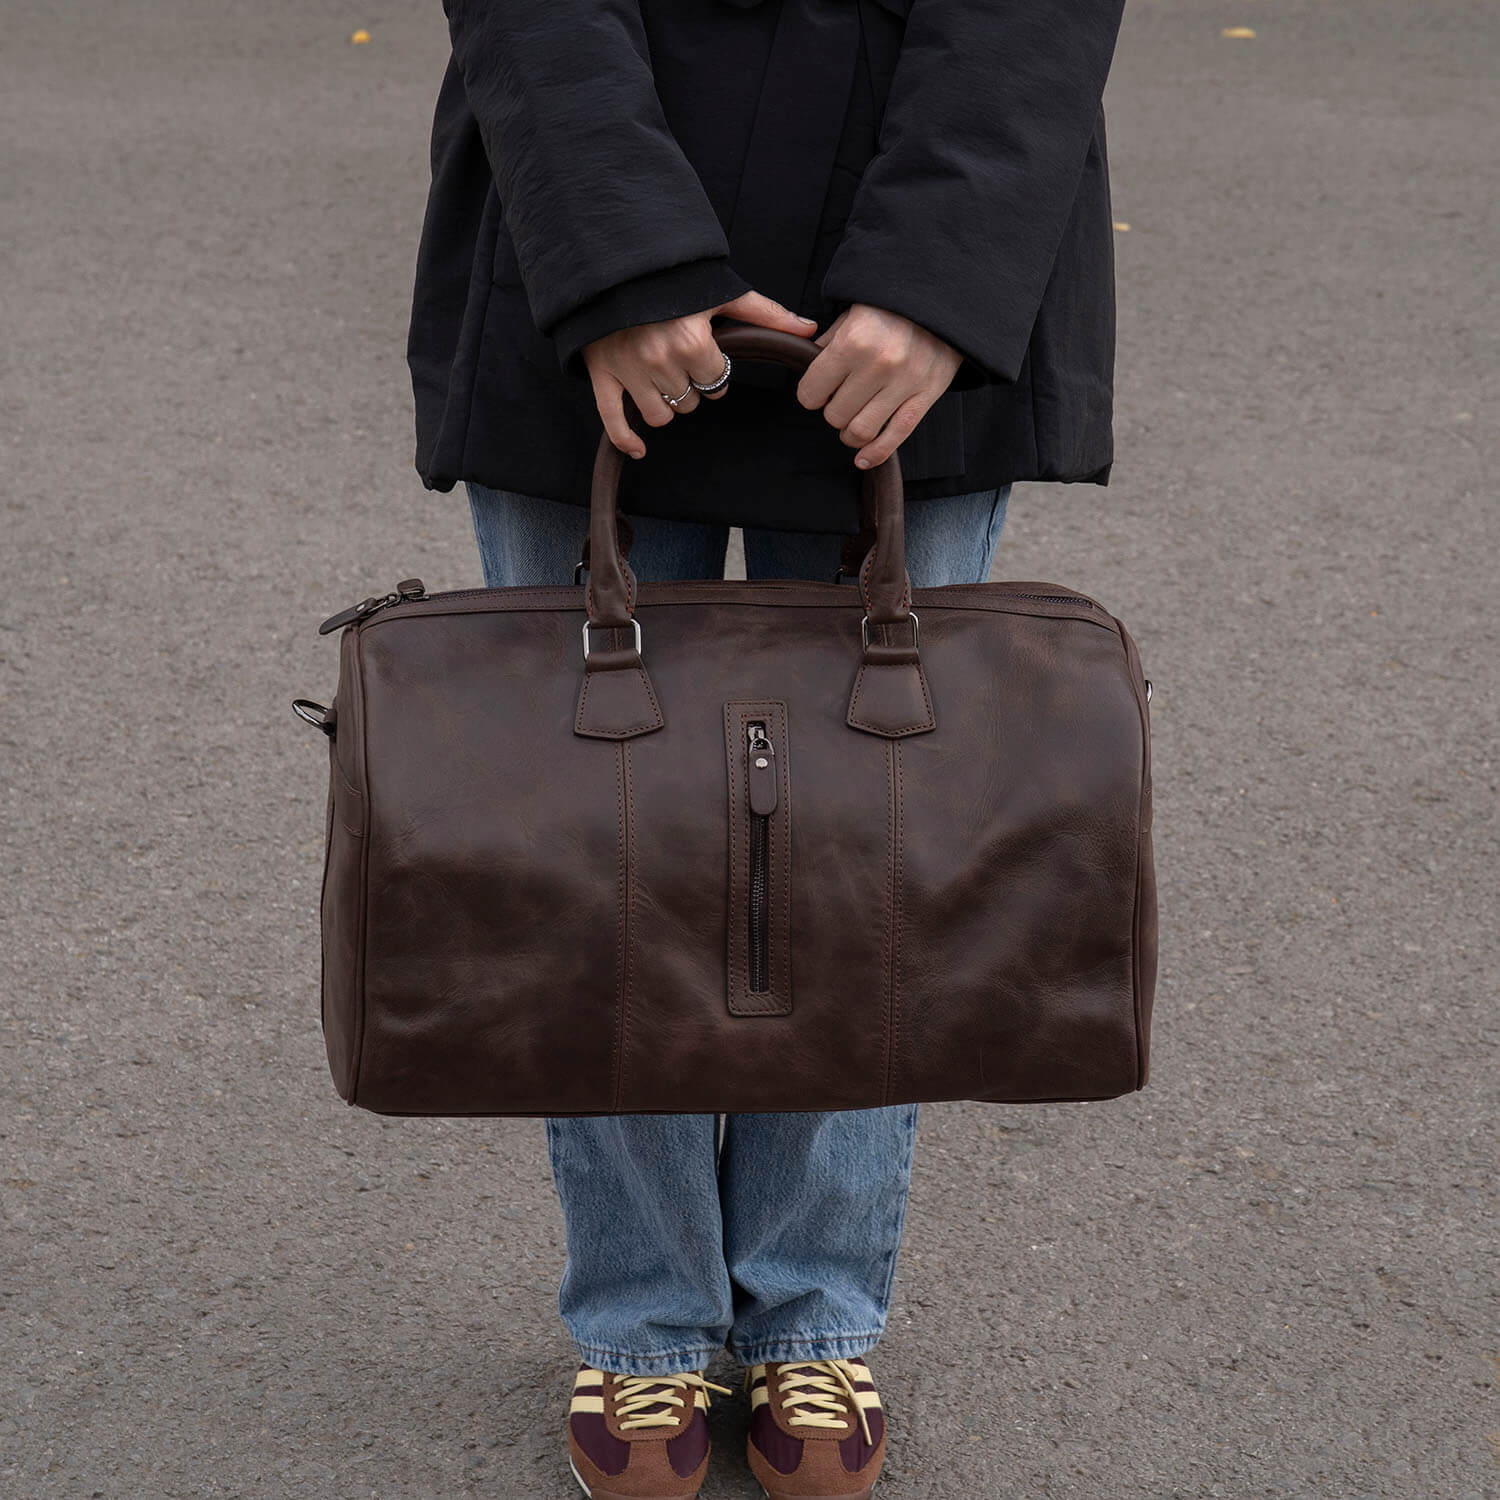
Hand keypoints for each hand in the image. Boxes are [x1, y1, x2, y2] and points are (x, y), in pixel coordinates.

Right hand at [582, 291, 817, 458]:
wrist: (614, 266)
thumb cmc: (673, 278)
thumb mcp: (722, 291)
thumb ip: (766, 314)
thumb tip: (809, 331)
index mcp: (693, 342)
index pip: (716, 383)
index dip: (714, 372)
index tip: (705, 356)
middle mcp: (661, 360)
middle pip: (690, 402)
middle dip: (690, 387)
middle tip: (681, 363)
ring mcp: (630, 371)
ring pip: (660, 416)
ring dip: (665, 405)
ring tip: (661, 380)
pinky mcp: (603, 375)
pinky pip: (614, 420)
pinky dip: (626, 439)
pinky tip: (639, 450)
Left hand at [796, 303, 963, 468]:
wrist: (941, 299)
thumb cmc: (890, 307)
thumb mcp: (851, 314)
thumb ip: (828, 345)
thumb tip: (809, 373)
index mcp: (853, 341)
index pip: (812, 392)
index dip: (811, 394)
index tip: (818, 391)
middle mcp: (878, 364)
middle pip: (835, 415)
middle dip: (832, 412)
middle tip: (840, 400)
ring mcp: (905, 382)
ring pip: (861, 431)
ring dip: (850, 434)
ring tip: (852, 422)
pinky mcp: (927, 395)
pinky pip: (897, 436)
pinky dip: (876, 454)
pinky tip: (863, 459)